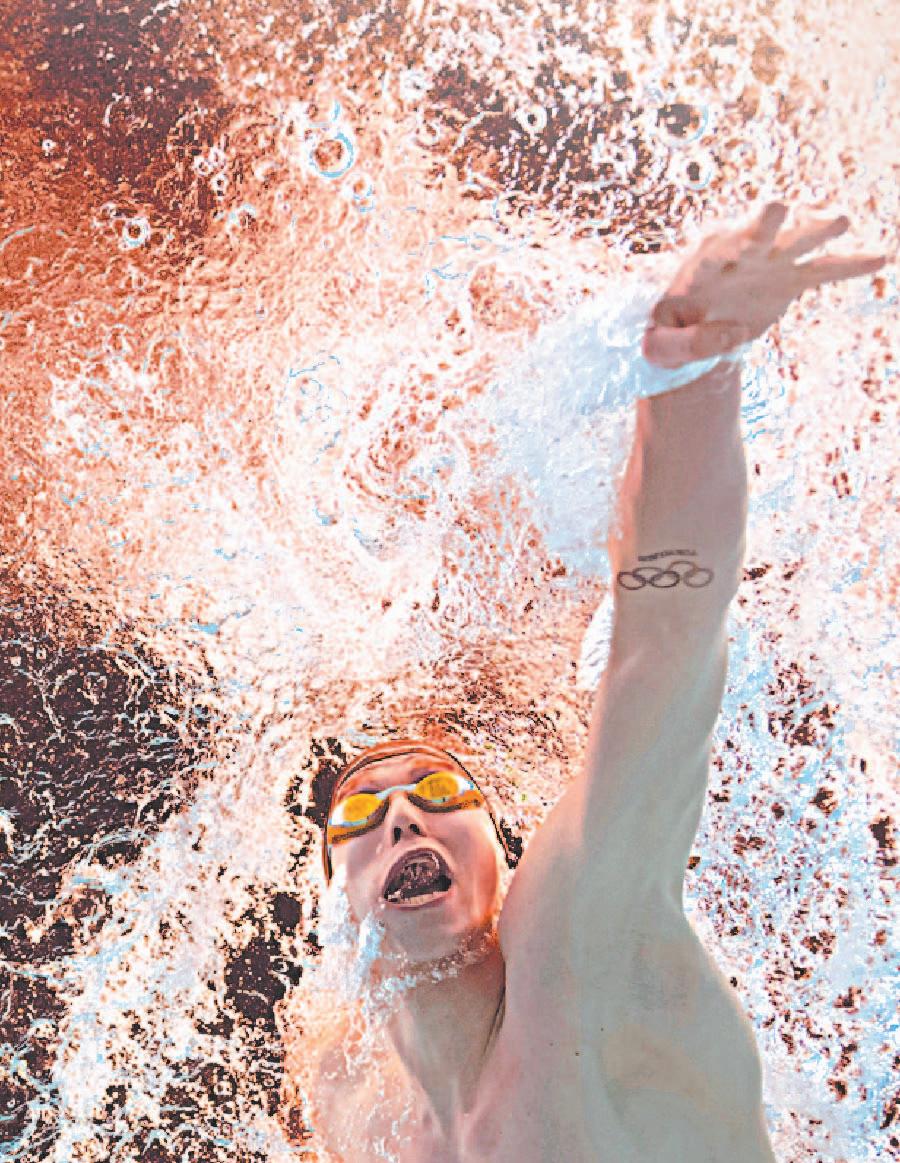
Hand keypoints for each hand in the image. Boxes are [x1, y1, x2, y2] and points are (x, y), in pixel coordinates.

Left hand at [642, 201, 888, 368]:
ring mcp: (766, 266)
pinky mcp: (788, 280)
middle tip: (777, 206)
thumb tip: (732, 333)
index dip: (720, 252)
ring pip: (794, 246)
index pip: (710, 257)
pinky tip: (879, 258)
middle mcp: (736, 258)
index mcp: (698, 269)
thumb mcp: (659, 348)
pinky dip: (848, 266)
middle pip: (752, 237)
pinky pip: (822, 272)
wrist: (691, 333)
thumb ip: (682, 345)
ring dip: (814, 234)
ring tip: (840, 220)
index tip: (732, 247)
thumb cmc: (667, 335)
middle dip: (764, 225)